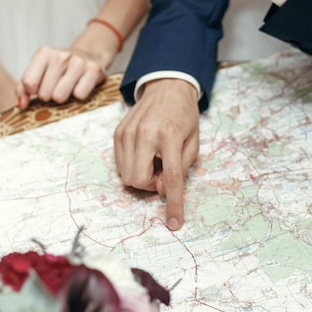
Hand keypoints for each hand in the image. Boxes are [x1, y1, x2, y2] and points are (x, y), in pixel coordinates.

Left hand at [16, 23, 118, 108]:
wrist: (89, 55)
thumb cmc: (60, 68)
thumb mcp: (39, 72)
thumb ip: (24, 88)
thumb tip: (22, 105)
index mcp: (44, 53)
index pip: (28, 83)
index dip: (32, 91)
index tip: (39, 88)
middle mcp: (61, 56)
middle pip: (44, 93)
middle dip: (49, 96)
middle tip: (56, 88)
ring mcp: (79, 62)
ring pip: (60, 97)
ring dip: (63, 97)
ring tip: (67, 88)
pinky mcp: (93, 71)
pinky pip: (79, 95)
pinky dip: (79, 96)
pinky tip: (80, 86)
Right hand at [114, 79, 199, 229]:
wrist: (166, 88)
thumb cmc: (184, 116)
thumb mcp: (194, 141)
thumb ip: (181, 168)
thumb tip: (162, 190)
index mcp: (170, 136)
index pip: (170, 178)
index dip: (173, 204)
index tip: (174, 223)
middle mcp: (145, 134)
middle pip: (139, 181)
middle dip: (151, 185)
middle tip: (162, 171)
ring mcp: (128, 133)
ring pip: (127, 176)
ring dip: (142, 175)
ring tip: (154, 158)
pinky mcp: (118, 133)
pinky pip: (120, 165)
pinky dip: (133, 166)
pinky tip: (144, 153)